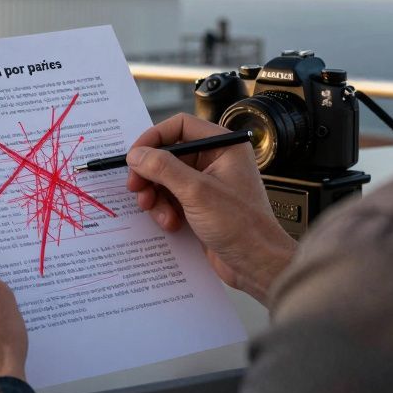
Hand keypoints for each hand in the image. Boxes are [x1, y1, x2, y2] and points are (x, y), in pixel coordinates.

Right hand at [126, 114, 296, 304]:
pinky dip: (164, 209)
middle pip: (168, 154)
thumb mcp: (196, 192)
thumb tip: (136, 154)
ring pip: (166, 178)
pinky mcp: (200, 205)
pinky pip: (171, 198)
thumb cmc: (241, 226)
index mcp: (223, 146)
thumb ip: (163, 168)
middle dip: (150, 173)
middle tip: (136, 188)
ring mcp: (207, 184)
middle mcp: (215, 160)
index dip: (154, 138)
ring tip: (157, 212)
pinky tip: (171, 224)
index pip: (180, 126)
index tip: (134, 156)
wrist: (257, 265)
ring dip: (156, 196)